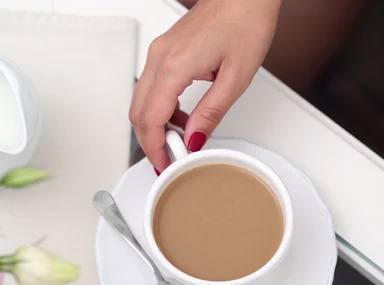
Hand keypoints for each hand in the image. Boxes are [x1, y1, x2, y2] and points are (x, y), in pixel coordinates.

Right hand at [129, 0, 280, 172]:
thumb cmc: (245, 20)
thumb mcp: (236, 77)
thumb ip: (211, 113)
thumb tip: (195, 139)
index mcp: (174, 66)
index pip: (151, 120)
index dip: (155, 149)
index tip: (164, 165)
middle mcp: (160, 58)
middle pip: (138, 113)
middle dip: (150, 142)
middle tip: (169, 160)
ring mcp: (159, 53)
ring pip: (142, 101)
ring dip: (155, 126)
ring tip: (179, 142)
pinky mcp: (165, 51)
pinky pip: (152, 87)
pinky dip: (161, 109)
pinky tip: (182, 118)